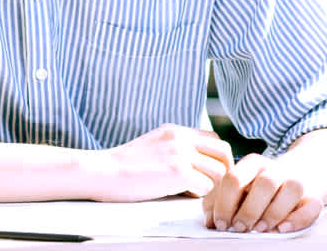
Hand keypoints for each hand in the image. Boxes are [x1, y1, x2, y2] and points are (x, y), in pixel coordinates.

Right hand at [85, 124, 232, 201]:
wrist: (103, 171)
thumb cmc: (124, 166)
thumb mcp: (153, 145)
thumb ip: (176, 147)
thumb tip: (199, 164)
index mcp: (175, 131)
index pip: (214, 139)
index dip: (217, 157)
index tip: (209, 172)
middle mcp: (181, 138)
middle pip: (224, 151)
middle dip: (223, 170)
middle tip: (211, 185)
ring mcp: (180, 154)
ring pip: (219, 171)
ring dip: (210, 186)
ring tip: (192, 191)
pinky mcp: (177, 172)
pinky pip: (205, 187)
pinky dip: (198, 196)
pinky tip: (182, 195)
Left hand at [201, 152, 322, 233]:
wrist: (302, 171)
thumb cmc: (261, 185)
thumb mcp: (241, 186)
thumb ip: (221, 199)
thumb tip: (210, 221)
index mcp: (252, 163)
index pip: (234, 178)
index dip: (224, 203)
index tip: (220, 223)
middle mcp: (276, 168)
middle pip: (264, 183)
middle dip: (249, 210)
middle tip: (240, 228)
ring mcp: (297, 180)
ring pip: (291, 189)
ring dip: (273, 212)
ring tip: (260, 228)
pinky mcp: (314, 195)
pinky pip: (311, 206)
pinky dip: (297, 219)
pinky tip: (282, 228)